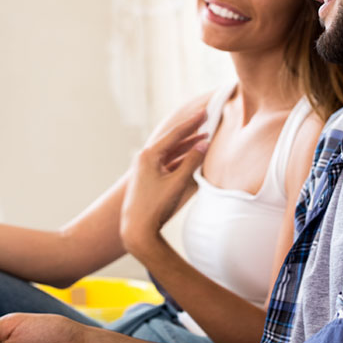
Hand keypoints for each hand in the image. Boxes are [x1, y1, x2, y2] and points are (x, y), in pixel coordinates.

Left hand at [120, 109, 208, 255]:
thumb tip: (204, 143)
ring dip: (187, 145)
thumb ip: (192, 162)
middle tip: (205, 118)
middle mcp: (145, 159)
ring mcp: (146, 169)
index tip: (204, 112)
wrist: (137, 230)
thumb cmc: (155, 206)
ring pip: (171, 152)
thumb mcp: (177, 182)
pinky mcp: (150, 179)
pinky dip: (182, 158)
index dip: (191, 123)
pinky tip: (193, 155)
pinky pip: (168, 163)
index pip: (174, 134)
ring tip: (204, 136)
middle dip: (190, 130)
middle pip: (172, 140)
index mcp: (149, 155)